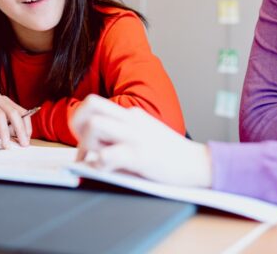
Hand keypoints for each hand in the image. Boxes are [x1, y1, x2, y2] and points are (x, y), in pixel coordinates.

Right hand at [0, 91, 32, 147]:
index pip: (21, 111)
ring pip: (1, 117)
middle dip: (20, 130)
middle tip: (22, 144)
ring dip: (4, 134)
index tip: (27, 139)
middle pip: (13, 112)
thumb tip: (20, 138)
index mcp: (4, 101)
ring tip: (5, 145)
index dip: (26, 125)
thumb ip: (7, 130)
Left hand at [71, 94, 211, 187]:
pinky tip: (108, 171)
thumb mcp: (145, 135)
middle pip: (90, 105)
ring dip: (88, 146)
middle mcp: (131, 120)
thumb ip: (122, 137)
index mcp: (131, 114)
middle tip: (83, 149)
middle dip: (77, 125)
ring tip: (98, 161)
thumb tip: (92, 152)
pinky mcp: (140, 155)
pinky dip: (100, 165)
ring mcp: (135, 136)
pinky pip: (108, 156)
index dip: (81, 121)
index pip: (94, 104)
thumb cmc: (172, 154)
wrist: (198, 163)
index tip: (84, 143)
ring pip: (94, 126)